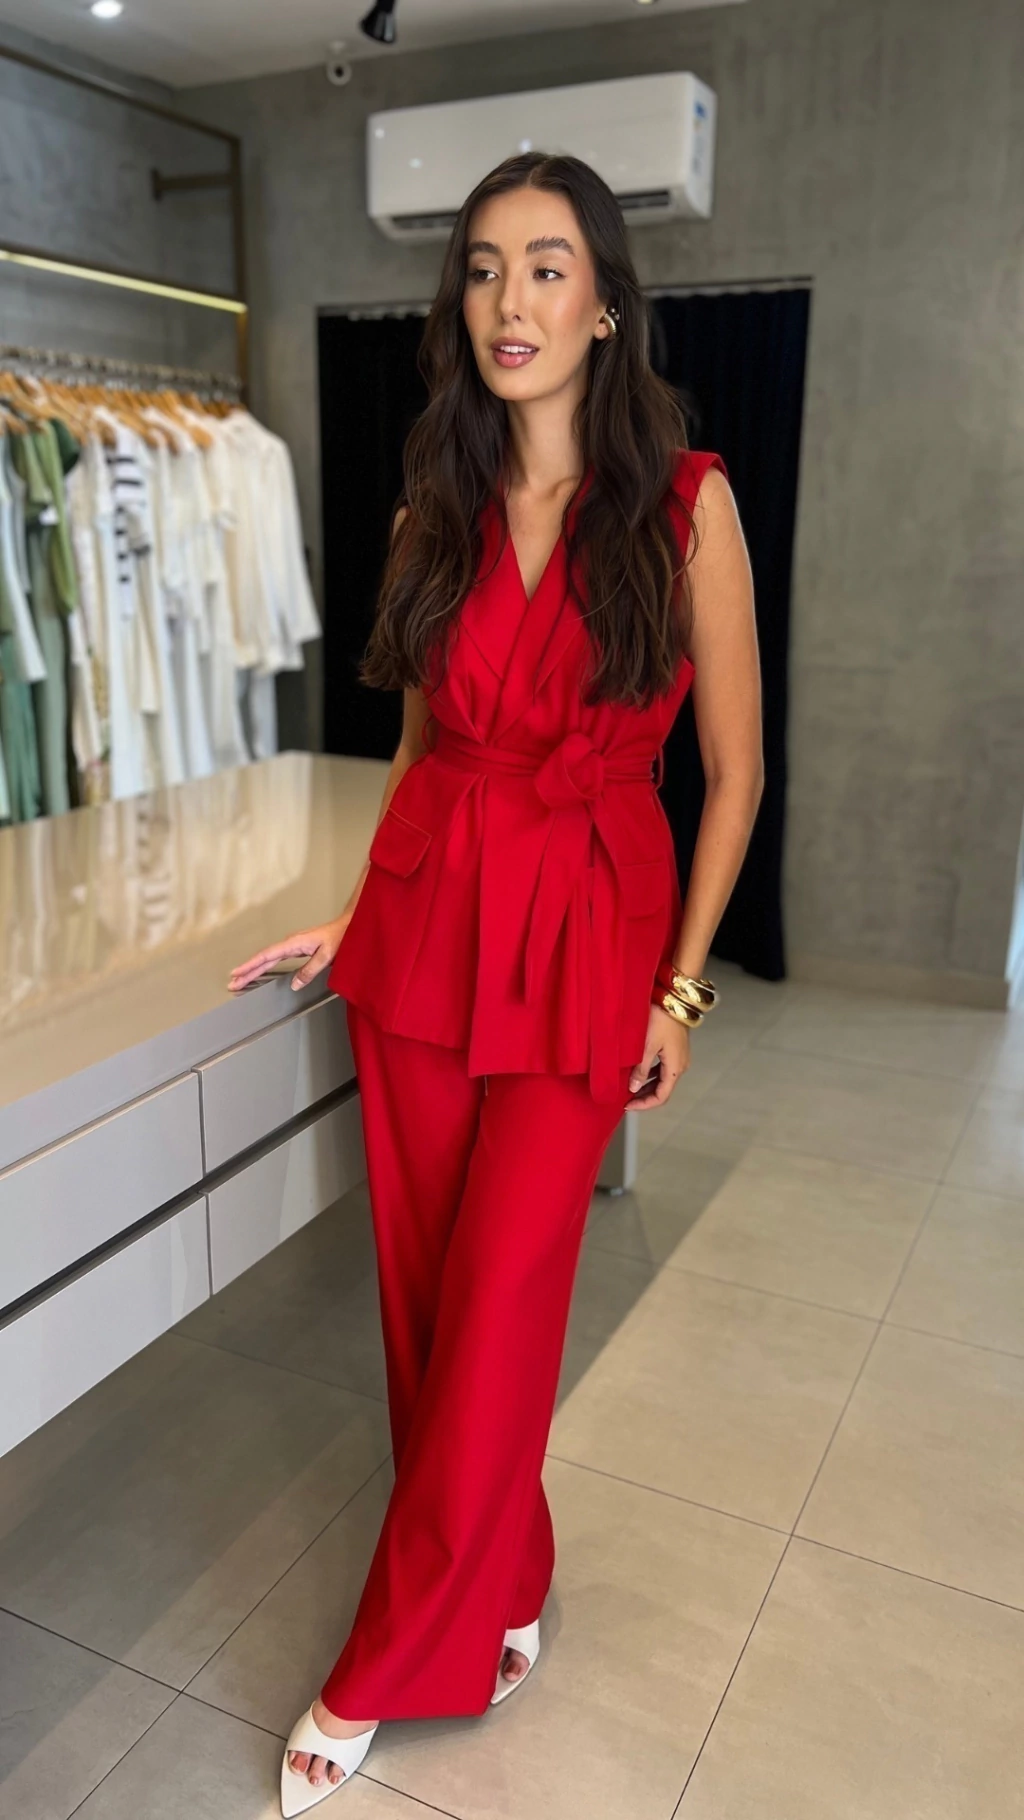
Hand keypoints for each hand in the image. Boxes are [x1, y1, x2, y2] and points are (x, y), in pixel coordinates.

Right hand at [227, 914, 349, 994]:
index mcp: (293, 943)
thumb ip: (310, 970)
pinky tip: (259, 971)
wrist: (348, 926)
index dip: (251, 965)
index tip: (237, 973)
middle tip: (232, 983)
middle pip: (263, 958)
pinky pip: (275, 958)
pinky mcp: (295, 949)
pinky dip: (264, 965)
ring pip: (267, 958)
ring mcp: (292, 946)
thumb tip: (294, 984)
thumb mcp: (327, 956)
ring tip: (240, 979)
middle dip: (247, 971)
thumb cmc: (339, 938)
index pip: (267, 956)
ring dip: (253, 968)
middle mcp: (289, 943)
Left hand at [626, 1004, 690, 1107]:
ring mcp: (679, 1057)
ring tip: (628, 1088)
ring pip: (662, 1080)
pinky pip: (663, 1069)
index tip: (627, 1106)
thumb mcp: (646, 1046)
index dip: (644, 1105)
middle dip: (644, 1097)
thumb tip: (634, 1089)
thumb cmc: (661, 1019)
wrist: (673, 998)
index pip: (661, 1097)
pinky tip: (637, 1073)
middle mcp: (681, 1065)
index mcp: (676, 1068)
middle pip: (662, 1090)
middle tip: (625, 1100)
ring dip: (646, 1086)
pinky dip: (650, 1075)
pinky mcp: (675, 1049)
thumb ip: (640, 1069)